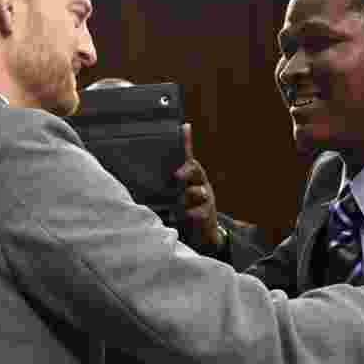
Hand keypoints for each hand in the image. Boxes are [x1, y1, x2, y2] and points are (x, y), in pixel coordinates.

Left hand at [174, 123, 224, 254]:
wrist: (199, 235)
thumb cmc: (182, 209)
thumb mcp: (172, 193)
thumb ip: (164, 180)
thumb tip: (156, 155)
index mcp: (190, 175)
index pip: (188, 155)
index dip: (187, 142)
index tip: (184, 128)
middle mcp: (200, 183)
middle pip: (195, 170)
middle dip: (187, 170)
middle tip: (176, 175)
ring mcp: (205, 199)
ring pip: (199, 192)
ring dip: (188, 195)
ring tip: (178, 200)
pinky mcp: (207, 215)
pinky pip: (200, 212)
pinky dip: (192, 214)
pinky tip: (185, 216)